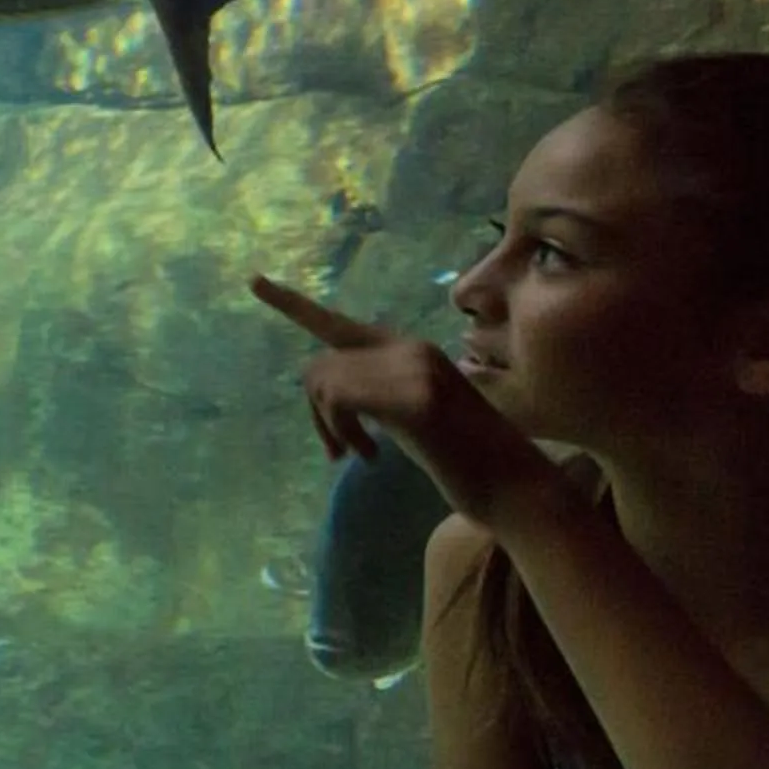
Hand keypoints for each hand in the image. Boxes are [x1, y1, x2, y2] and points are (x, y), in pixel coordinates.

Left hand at [248, 276, 559, 528]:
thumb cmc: (463, 460)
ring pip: (324, 382)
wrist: (514, 486)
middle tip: (339, 450)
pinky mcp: (416, 398)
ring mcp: (415, 369)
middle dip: (316, 413)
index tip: (254, 282)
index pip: (337, 323)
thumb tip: (324, 394)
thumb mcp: (403, 418)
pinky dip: (341, 430)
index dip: (292, 305)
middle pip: (319, 366)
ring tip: (358, 453)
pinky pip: (341, 399)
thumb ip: (370, 395)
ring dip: (330, 426)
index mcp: (407, 350)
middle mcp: (410, 348)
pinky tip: (368, 455)